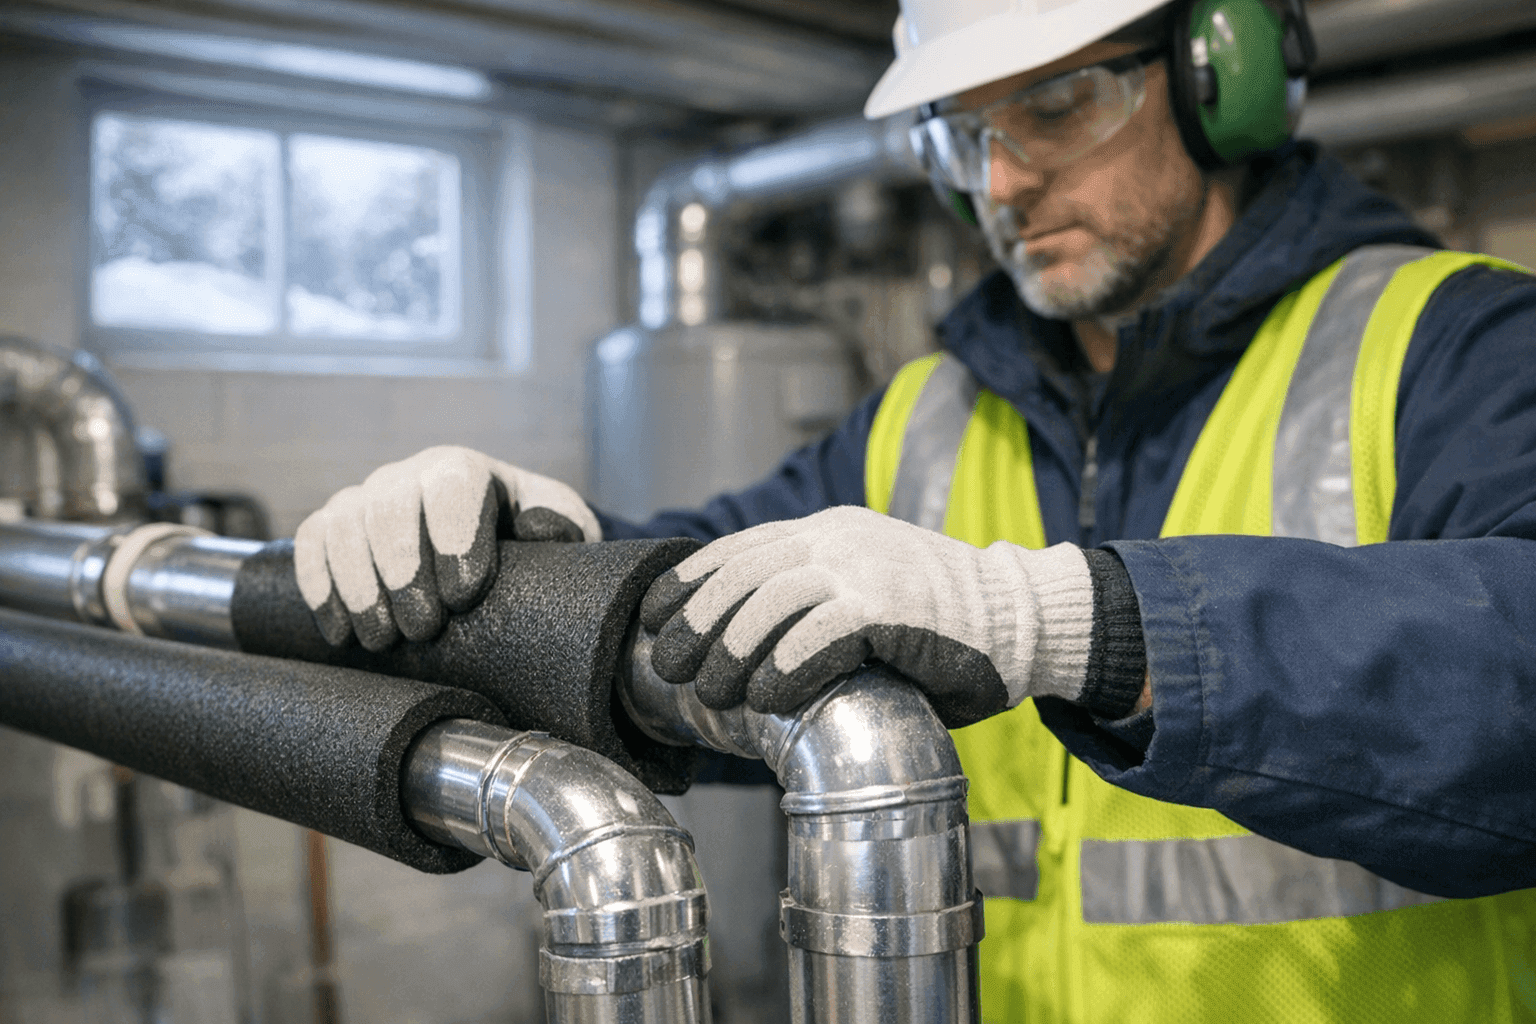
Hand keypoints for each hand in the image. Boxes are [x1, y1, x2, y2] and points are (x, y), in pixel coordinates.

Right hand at [294, 446, 600, 649]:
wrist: (490, 539)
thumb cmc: (528, 538)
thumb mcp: (561, 526)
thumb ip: (561, 524)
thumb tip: (538, 526)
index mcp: (463, 470)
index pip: (451, 486)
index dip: (453, 538)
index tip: (463, 596)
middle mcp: (407, 475)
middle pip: (389, 508)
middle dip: (402, 573)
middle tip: (422, 629)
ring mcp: (364, 498)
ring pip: (344, 527)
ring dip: (358, 587)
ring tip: (382, 640)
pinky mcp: (333, 526)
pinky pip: (312, 544)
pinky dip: (320, 586)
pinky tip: (340, 631)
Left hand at [638, 506, 1092, 726]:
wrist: (1020, 619)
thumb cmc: (939, 624)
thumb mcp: (864, 590)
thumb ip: (812, 603)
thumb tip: (742, 646)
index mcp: (827, 530)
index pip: (738, 548)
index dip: (689, 582)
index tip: (655, 617)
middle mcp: (838, 538)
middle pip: (742, 575)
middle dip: (697, 623)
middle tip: (671, 666)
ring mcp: (865, 568)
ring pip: (770, 603)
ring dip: (733, 652)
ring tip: (715, 692)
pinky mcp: (891, 607)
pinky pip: (820, 636)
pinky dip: (786, 669)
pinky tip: (769, 698)